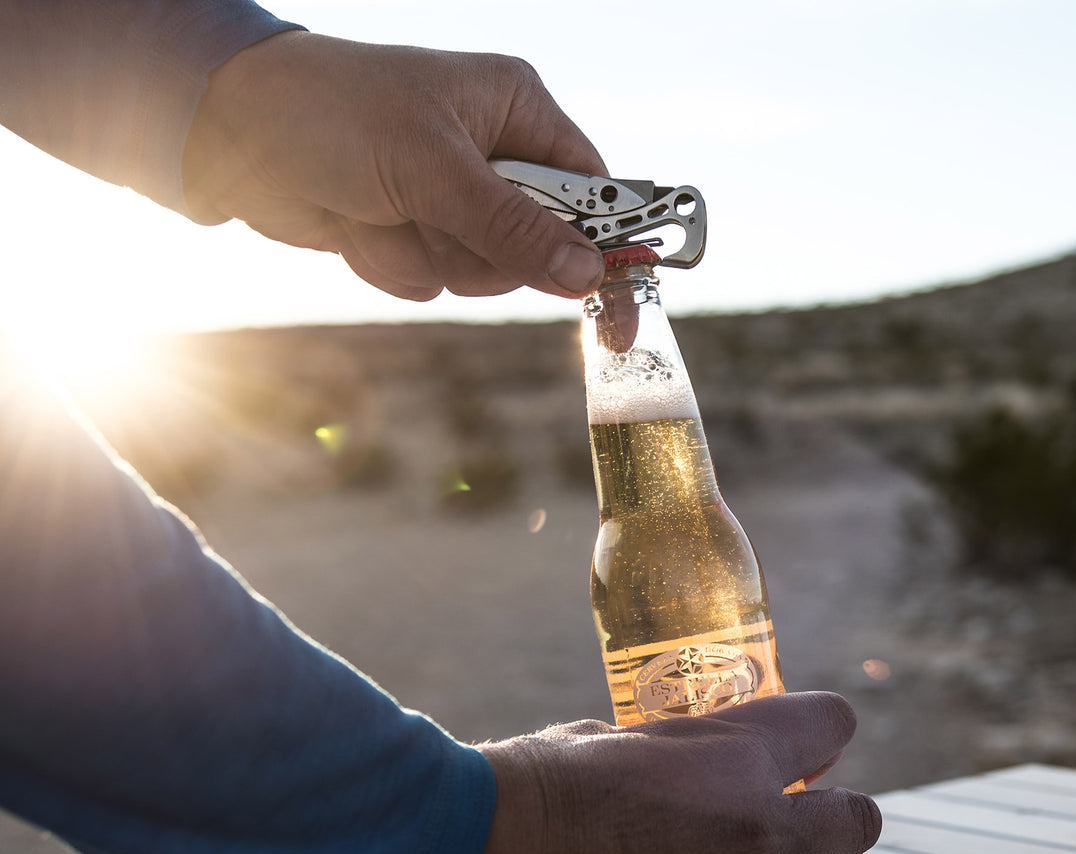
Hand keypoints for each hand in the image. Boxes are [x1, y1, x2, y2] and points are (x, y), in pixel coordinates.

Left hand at [183, 33, 606, 300]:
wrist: (234, 134)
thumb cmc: (335, 114)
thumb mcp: (434, 168)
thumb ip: (513, 226)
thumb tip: (587, 274)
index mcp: (516, 112)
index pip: (591, 192)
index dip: (607, 246)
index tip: (620, 298)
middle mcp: (492, 157)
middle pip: (538, 248)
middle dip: (486, 251)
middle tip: (441, 220)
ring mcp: (451, 201)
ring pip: (481, 275)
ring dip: (430, 256)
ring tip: (386, 209)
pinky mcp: (413, 233)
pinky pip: (431, 282)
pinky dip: (393, 264)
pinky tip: (359, 224)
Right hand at [426, 692, 880, 853]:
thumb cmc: (527, 789)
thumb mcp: (609, 739)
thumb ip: (667, 752)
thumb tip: (675, 766)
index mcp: (734, 750)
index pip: (833, 723)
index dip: (824, 732)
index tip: (809, 750)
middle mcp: (760, 824)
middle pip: (861, 820)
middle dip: (837, 821)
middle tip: (805, 831)